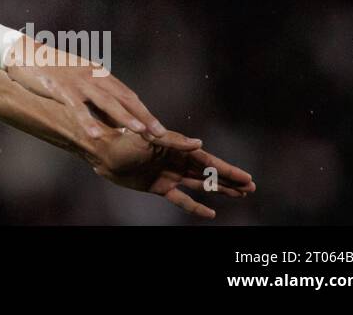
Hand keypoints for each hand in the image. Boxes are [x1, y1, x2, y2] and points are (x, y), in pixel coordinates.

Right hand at [3, 35, 199, 150]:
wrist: (24, 53)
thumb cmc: (51, 68)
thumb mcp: (77, 77)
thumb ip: (93, 92)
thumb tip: (109, 115)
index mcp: (98, 74)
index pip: (127, 94)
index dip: (144, 111)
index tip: (160, 128)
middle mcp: (93, 76)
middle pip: (124, 98)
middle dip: (143, 116)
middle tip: (161, 134)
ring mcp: (78, 82)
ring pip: (106, 102)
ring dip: (125, 117)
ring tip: (140, 133)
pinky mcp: (61, 88)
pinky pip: (77, 107)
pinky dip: (87, 120)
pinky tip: (96, 134)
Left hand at [83, 125, 256, 218]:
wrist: (101, 150)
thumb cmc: (123, 140)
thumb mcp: (148, 138)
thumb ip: (173, 141)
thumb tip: (200, 143)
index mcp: (177, 147)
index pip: (208, 161)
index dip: (228, 170)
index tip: (247, 177)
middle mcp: (176, 161)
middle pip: (209, 173)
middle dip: (230, 180)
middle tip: (251, 188)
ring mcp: (169, 174)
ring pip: (200, 185)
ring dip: (218, 190)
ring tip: (239, 195)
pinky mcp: (158, 186)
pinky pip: (181, 199)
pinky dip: (195, 207)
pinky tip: (210, 213)